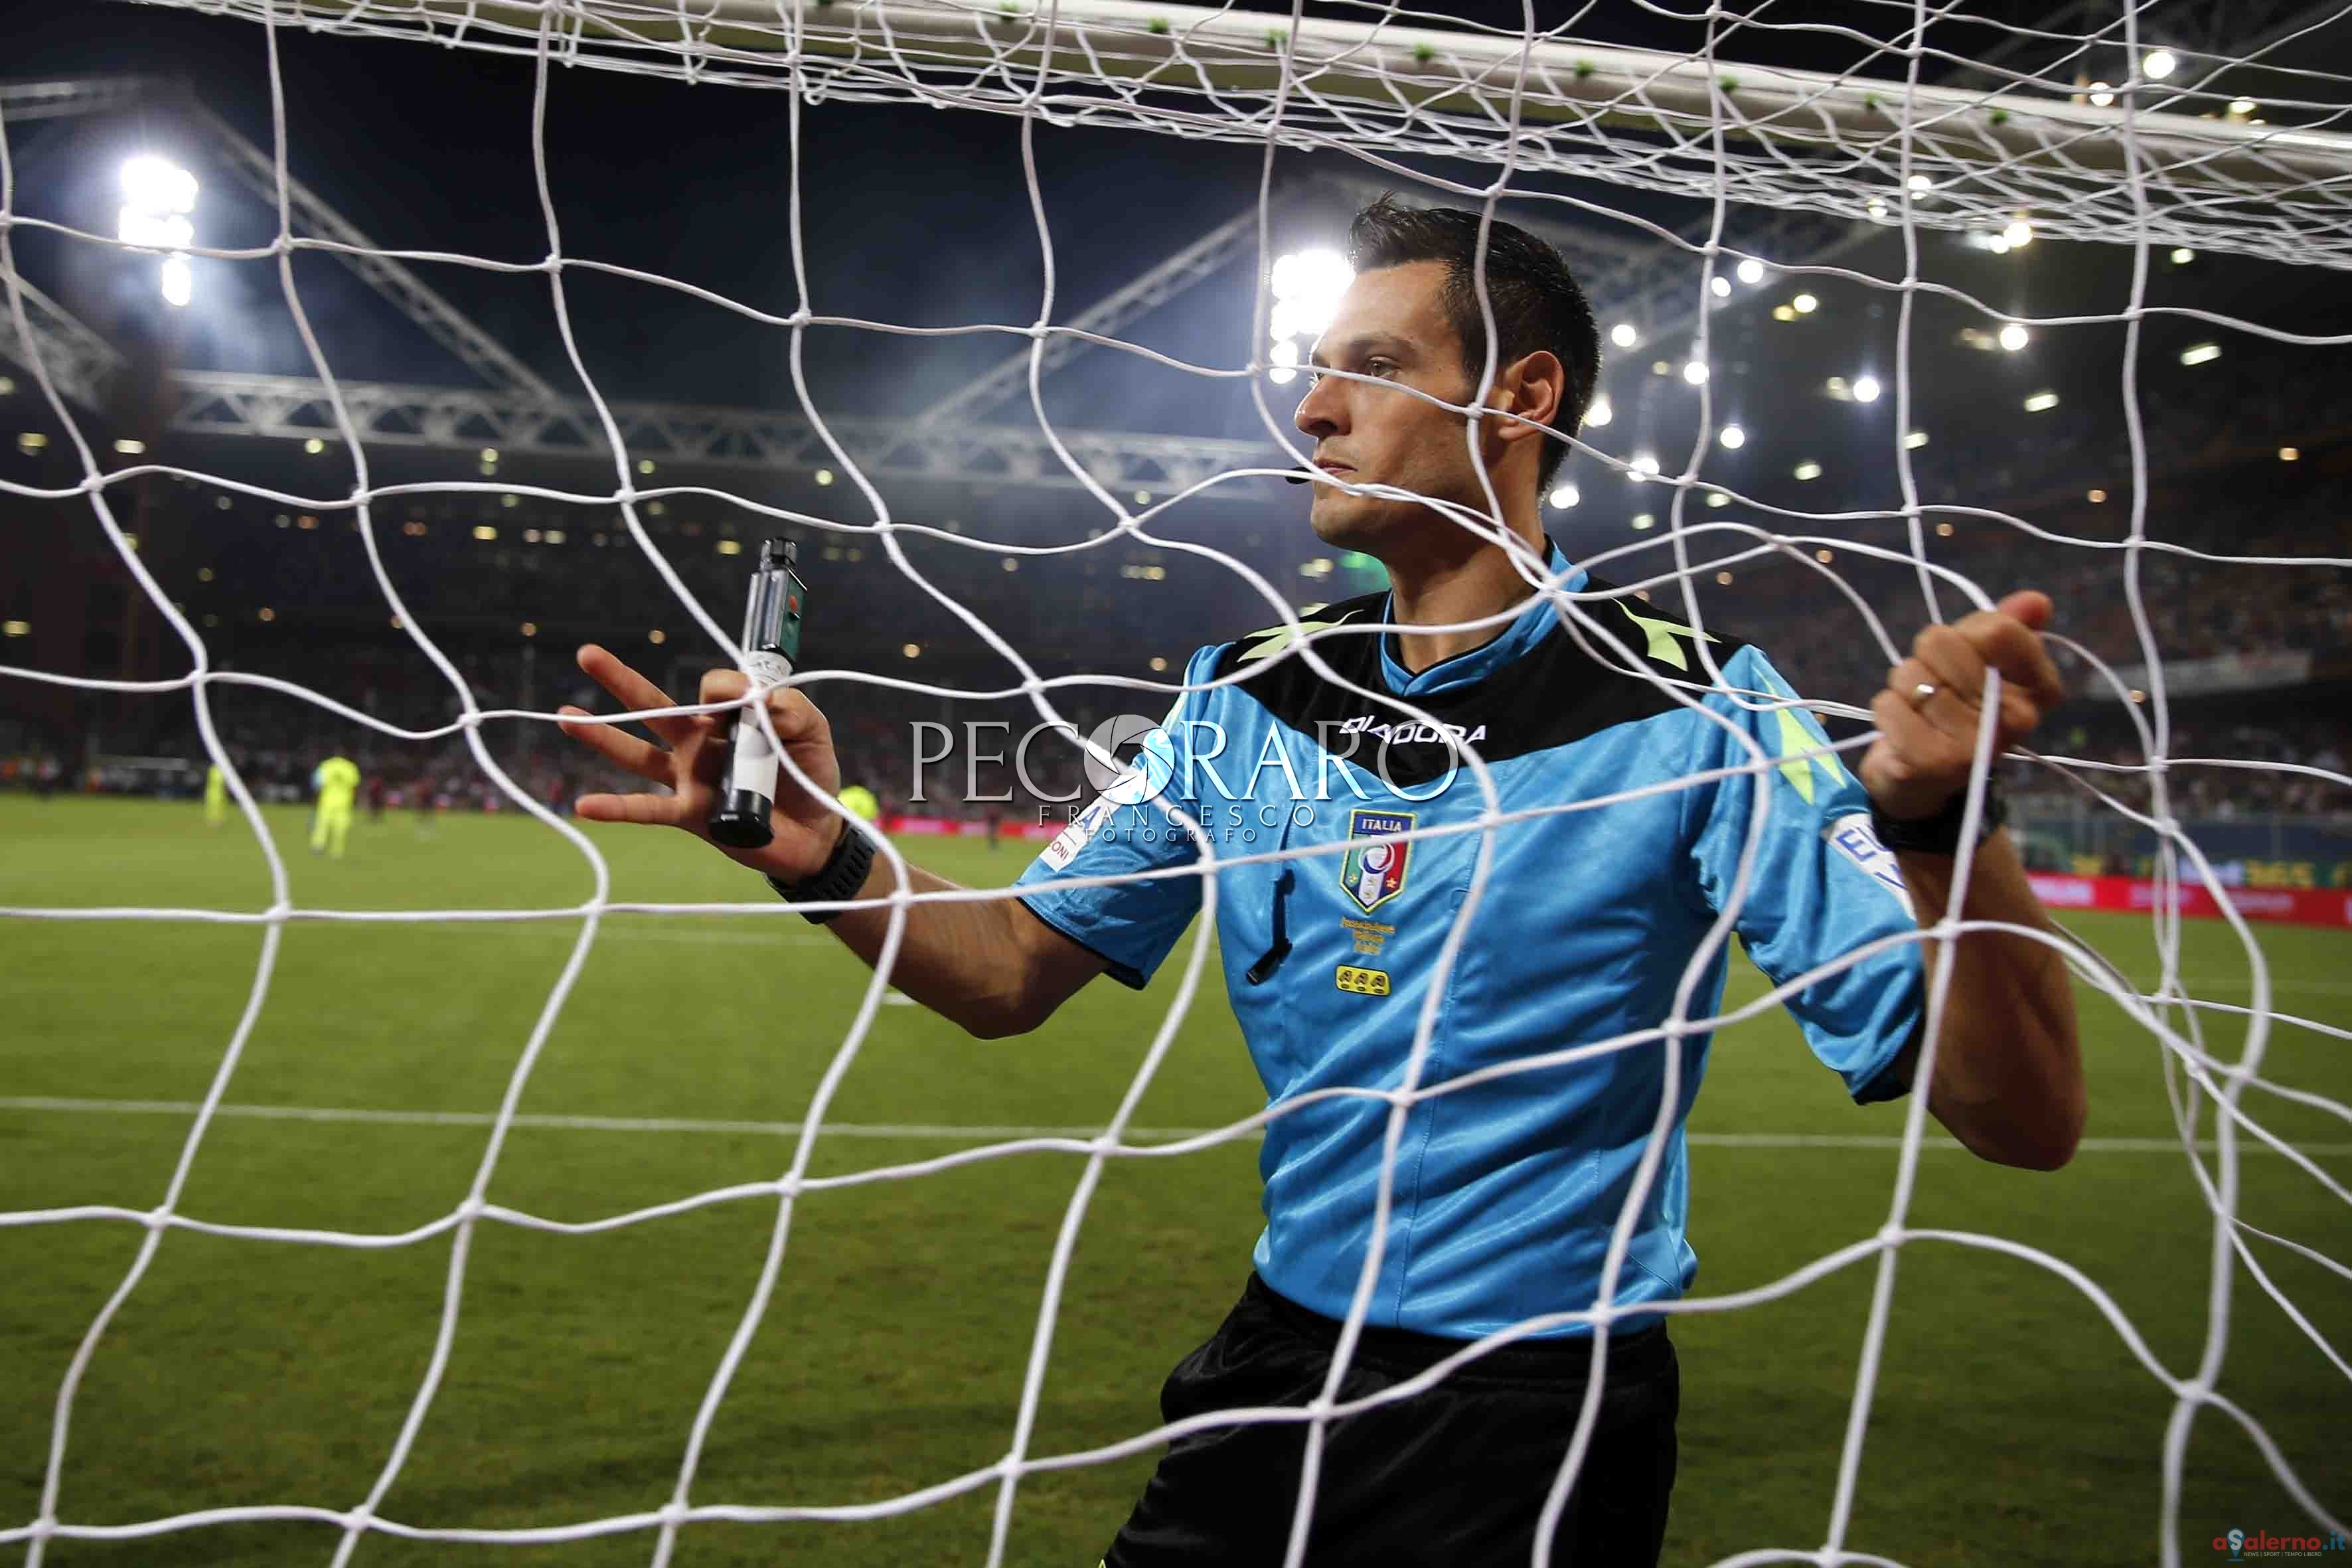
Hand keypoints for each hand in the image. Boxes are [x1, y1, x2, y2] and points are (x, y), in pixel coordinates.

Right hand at [557, 644, 846, 881]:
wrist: (818, 833)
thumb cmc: (810, 774)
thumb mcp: (811, 730)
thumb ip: (789, 706)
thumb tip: (756, 694)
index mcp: (728, 717)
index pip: (711, 688)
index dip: (725, 690)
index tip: (754, 704)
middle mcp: (701, 743)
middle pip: (653, 707)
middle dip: (620, 680)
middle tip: (587, 654)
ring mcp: (690, 777)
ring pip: (638, 754)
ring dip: (601, 736)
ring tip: (565, 717)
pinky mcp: (691, 813)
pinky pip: (647, 809)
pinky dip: (615, 808)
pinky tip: (584, 806)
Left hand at [1862, 590, 2064, 820]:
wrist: (1926, 781)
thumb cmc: (1956, 710)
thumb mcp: (1982, 664)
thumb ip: (2005, 629)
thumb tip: (2035, 601)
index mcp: (2039, 690)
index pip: (1997, 628)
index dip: (1966, 631)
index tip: (1966, 655)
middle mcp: (2017, 720)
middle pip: (1942, 643)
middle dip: (1925, 658)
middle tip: (1934, 688)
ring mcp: (1975, 745)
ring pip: (1910, 674)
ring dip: (1902, 686)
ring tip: (1919, 710)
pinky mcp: (1932, 763)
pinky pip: (1887, 704)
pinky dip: (1886, 710)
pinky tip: (1903, 729)